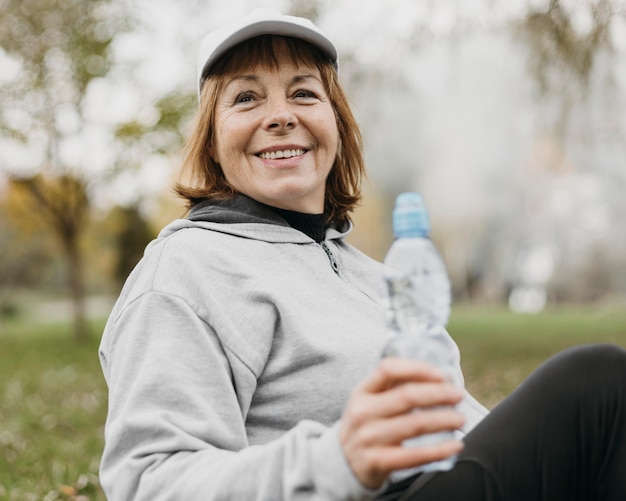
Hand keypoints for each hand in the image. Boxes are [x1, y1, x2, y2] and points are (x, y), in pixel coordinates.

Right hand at [339, 358, 464, 488]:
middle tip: (459, 395)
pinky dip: (439, 450)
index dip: (417, 369)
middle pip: (407, 396)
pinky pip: (414, 455)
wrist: (343, 463)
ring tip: (460, 419)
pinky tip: (455, 445)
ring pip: (415, 424)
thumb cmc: (367, 425)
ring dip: (444, 420)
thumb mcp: (369, 402)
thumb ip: (394, 388)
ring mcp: (368, 438)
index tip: (441, 375)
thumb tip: (439, 379)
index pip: (388, 369)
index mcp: (362, 391)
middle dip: (439, 394)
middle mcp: (362, 412)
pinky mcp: (378, 462)